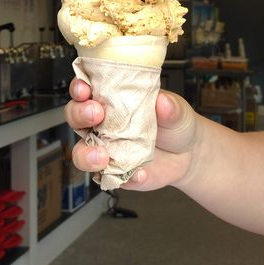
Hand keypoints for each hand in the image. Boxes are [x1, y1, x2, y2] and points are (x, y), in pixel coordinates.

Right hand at [64, 78, 198, 190]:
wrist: (188, 154)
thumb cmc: (174, 123)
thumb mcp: (176, 109)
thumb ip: (169, 107)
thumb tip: (162, 102)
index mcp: (111, 99)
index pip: (85, 89)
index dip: (79, 87)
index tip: (85, 89)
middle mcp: (102, 124)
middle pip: (75, 118)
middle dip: (79, 115)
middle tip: (96, 114)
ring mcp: (105, 149)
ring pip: (81, 153)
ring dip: (86, 155)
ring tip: (102, 157)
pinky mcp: (114, 172)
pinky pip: (107, 177)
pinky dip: (118, 177)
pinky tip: (137, 174)